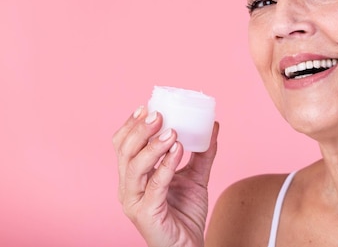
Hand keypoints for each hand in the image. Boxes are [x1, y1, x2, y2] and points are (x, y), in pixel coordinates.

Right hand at [113, 107, 218, 246]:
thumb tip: (213, 124)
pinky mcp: (146, 214)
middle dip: (139, 130)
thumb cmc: (185, 214)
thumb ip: (203, 153)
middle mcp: (129, 187)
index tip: (147, 106)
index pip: (123, 145)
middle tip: (158, 114)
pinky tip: (177, 150)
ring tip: (172, 131)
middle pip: (124, 152)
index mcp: (134, 176)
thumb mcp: (196, 177)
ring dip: (152, 146)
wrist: (189, 246)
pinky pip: (154, 186)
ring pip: (134, 167)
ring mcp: (134, 201)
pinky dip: (165, 165)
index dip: (131, 125)